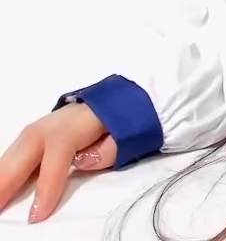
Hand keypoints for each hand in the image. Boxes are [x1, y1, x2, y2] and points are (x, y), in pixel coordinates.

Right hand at [0, 104, 115, 222]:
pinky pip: (10, 159)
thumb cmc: (113, 123)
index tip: (37, 214)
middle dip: (5, 185)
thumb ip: (107, 151)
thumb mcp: (122, 134)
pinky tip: (1, 189)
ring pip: (9, 159)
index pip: (54, 161)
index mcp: (69, 130)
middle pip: (19, 160)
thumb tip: (83, 163)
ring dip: (0, 181)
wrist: (107, 103)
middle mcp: (44, 129)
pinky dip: (3, 174)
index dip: (46, 188)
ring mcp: (32, 132)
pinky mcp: (27, 139)